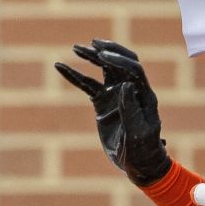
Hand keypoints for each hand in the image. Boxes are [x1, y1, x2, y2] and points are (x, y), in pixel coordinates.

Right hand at [54, 40, 171, 185]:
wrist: (138, 161)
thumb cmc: (143, 148)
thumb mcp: (138, 131)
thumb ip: (131, 109)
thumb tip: (125, 85)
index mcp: (144, 93)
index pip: (133, 68)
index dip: (119, 60)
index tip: (102, 55)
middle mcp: (131, 89)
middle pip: (119, 63)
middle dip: (106, 51)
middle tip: (90, 44)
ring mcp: (116, 94)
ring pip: (104, 70)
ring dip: (91, 57)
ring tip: (75, 47)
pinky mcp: (103, 102)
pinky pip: (88, 85)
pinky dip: (75, 76)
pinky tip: (60, 66)